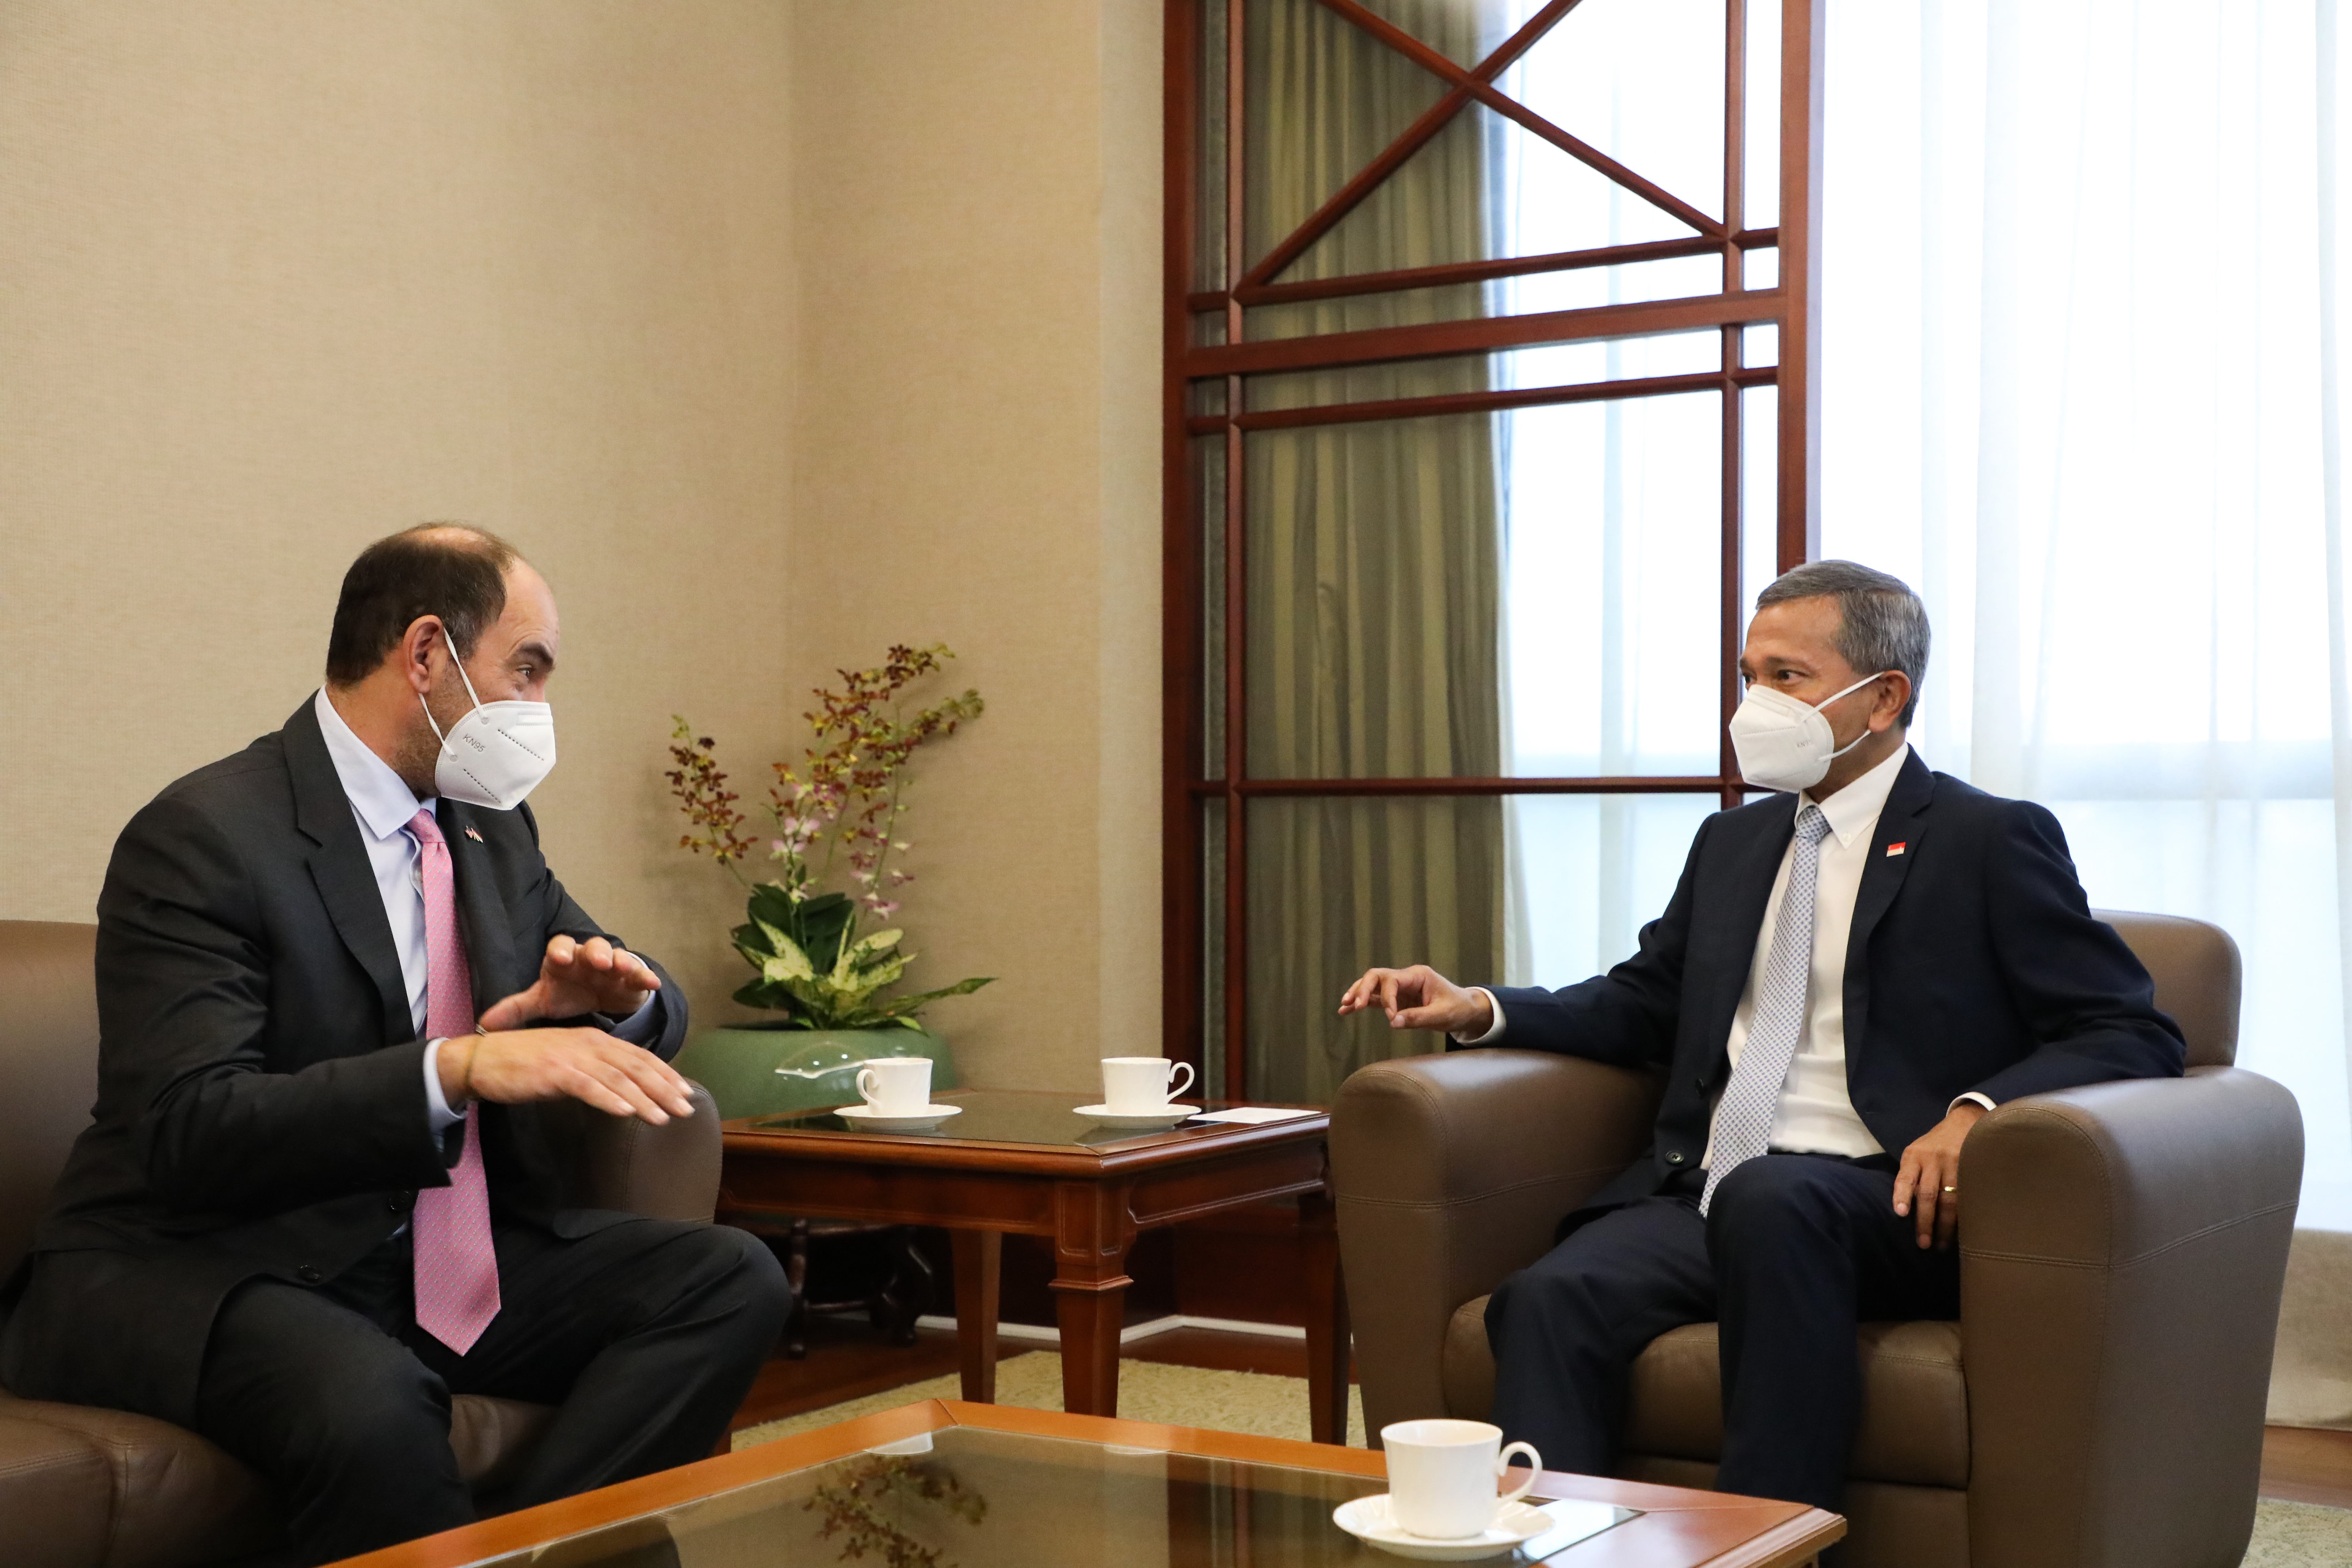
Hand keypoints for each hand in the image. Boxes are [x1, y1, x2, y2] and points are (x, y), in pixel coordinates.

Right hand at [437, 1026, 695, 1124]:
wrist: (484, 1060)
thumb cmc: (526, 1064)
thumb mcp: (569, 1063)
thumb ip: (596, 1072)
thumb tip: (623, 1091)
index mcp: (594, 1039)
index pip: (639, 1056)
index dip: (665, 1074)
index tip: (686, 1092)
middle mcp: (588, 1044)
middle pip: (636, 1066)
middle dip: (664, 1088)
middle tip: (686, 1108)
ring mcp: (571, 1056)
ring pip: (617, 1077)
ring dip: (644, 1098)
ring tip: (664, 1117)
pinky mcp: (553, 1072)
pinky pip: (587, 1086)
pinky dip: (609, 1099)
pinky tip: (627, 1113)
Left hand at [477, 934, 659, 1031]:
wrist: (601, 996)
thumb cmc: (570, 993)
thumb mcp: (545, 1000)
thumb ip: (517, 1008)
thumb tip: (483, 1024)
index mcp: (563, 960)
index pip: (559, 947)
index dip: (559, 952)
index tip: (559, 960)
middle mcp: (588, 957)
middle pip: (591, 946)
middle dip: (595, 952)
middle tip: (597, 960)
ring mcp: (613, 964)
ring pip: (617, 955)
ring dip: (621, 960)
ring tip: (622, 968)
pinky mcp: (633, 975)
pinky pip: (640, 972)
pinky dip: (645, 976)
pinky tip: (652, 983)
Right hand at [1336, 964, 1491, 1034]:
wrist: (1466, 1009)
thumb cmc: (1457, 1009)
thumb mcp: (1441, 1015)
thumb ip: (1417, 1018)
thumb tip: (1393, 1023)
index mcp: (1418, 976)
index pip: (1393, 981)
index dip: (1388, 998)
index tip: (1392, 1017)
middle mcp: (1407, 978)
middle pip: (1377, 976)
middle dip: (1364, 989)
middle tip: (1355, 1005)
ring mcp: (1400, 987)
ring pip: (1373, 985)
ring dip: (1358, 994)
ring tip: (1344, 1007)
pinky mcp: (1397, 998)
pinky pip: (1376, 998)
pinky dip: (1362, 1003)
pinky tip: (1347, 1010)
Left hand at [1892, 1101, 1988, 1249]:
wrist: (1963, 1122)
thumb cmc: (1933, 1145)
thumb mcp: (1916, 1153)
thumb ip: (1911, 1175)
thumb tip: (1906, 1210)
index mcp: (1914, 1156)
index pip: (1905, 1178)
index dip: (1903, 1195)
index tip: (1901, 1213)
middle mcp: (1933, 1159)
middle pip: (1928, 1195)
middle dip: (1925, 1222)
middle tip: (1924, 1244)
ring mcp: (1955, 1164)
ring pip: (1949, 1199)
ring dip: (1945, 1225)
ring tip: (1942, 1244)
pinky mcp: (1972, 1169)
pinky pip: (1966, 1196)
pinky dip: (1963, 1214)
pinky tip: (1962, 1230)